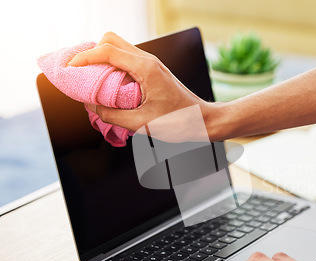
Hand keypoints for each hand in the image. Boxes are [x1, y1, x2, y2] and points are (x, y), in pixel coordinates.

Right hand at [68, 32, 215, 141]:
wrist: (204, 121)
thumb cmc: (180, 122)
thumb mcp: (142, 124)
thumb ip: (112, 115)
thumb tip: (91, 106)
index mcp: (145, 68)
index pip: (107, 51)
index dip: (84, 57)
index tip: (70, 68)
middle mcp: (148, 60)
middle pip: (111, 40)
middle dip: (90, 52)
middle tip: (79, 71)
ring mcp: (152, 64)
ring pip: (119, 47)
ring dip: (101, 58)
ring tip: (90, 77)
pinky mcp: (153, 71)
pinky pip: (127, 59)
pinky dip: (113, 65)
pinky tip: (108, 83)